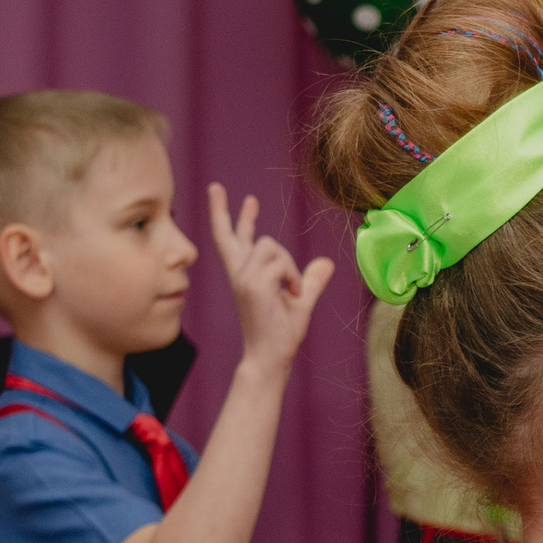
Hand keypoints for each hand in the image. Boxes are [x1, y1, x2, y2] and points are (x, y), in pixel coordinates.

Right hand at [209, 183, 334, 374]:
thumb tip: (326, 263)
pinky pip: (280, 263)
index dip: (227, 216)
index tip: (220, 192)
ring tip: (290, 288)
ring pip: (270, 245)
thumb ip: (310, 280)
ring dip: (288, 265)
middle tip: (216, 186)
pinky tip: (289, 294)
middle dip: (224, 209)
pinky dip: (292, 277)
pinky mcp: (252, 284)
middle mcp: (238, 273)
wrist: (271, 356)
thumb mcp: (301, 300)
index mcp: (244, 275)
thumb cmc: (282, 333)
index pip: (231, 240)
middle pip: (231, 234)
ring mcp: (242, 277)